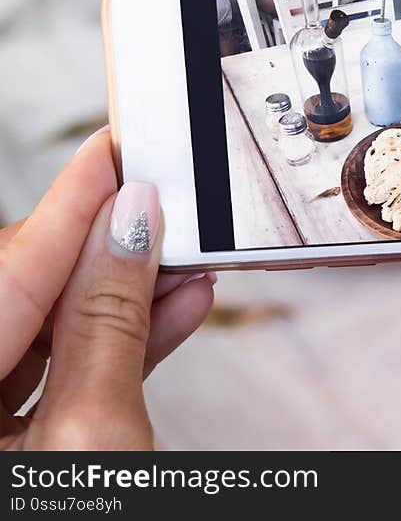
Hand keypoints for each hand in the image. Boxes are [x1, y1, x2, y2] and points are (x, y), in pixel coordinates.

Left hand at [1, 129, 214, 449]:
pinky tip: (172, 309)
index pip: (5, 273)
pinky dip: (114, 344)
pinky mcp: (16, 446)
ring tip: (184, 262)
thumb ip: (109, 322)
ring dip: (119, 296)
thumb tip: (130, 223)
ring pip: (43, 332)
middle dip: (97, 251)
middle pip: (19, 293)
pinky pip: (56, 376)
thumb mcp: (98, 437)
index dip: (65, 207)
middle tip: (159, 207)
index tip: (112, 151)